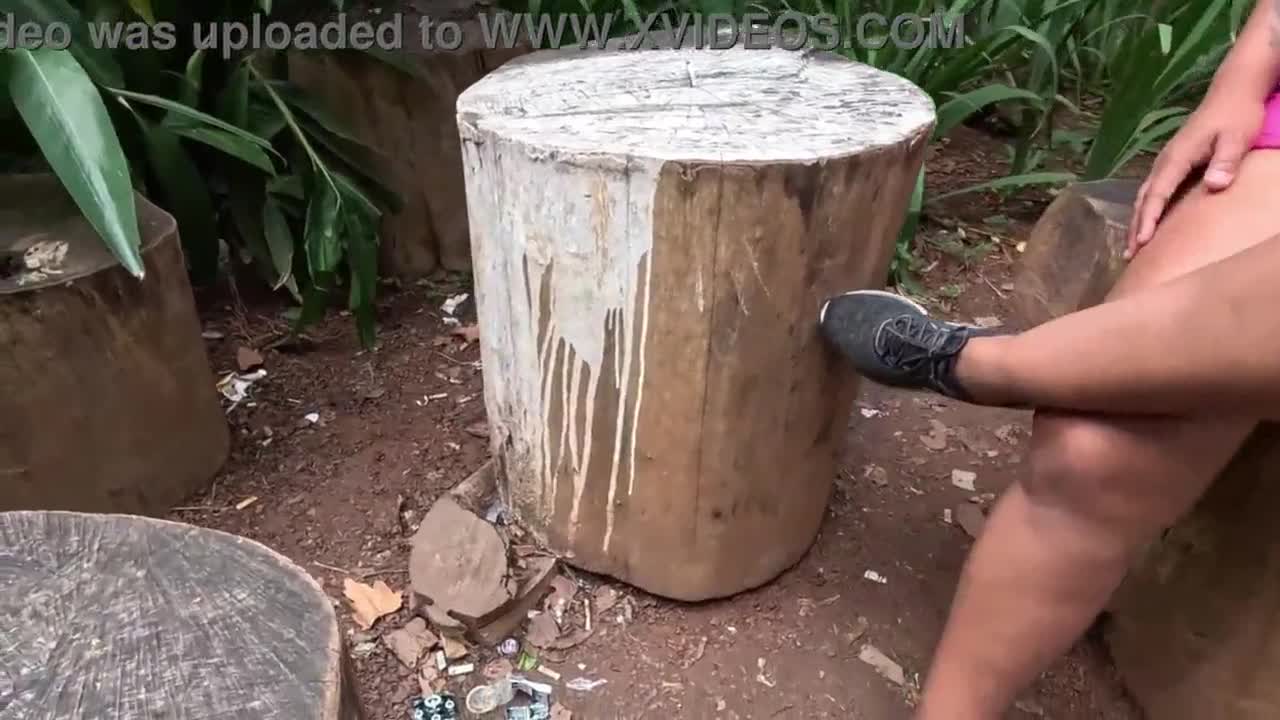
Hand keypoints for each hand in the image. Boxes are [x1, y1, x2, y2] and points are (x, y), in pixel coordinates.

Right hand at [1125, 89, 1265, 258]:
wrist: (1235, 90)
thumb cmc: (1238, 114)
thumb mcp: (1236, 137)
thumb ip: (1225, 162)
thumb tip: (1214, 186)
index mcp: (1177, 157)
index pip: (1158, 193)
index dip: (1149, 219)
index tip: (1142, 242)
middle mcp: (1166, 160)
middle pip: (1145, 198)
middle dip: (1136, 226)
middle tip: (1130, 254)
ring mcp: (1168, 160)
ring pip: (1146, 195)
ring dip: (1138, 220)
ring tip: (1133, 245)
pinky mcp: (1174, 162)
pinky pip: (1154, 190)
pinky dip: (1147, 209)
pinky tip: (1148, 221)